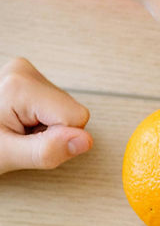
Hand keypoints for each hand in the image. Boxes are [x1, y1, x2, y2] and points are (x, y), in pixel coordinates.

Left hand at [0, 58, 92, 175]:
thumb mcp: (8, 155)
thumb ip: (47, 150)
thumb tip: (85, 140)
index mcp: (20, 85)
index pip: (76, 118)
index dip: (59, 138)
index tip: (29, 140)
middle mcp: (24, 71)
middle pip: (70, 111)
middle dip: (51, 131)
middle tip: (19, 136)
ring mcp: (25, 71)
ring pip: (64, 109)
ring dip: (44, 126)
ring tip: (14, 129)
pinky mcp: (26, 77)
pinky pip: (53, 104)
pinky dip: (38, 119)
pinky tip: (17, 121)